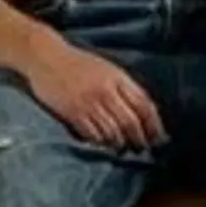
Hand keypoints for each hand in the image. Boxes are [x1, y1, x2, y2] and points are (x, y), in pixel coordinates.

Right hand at [19, 42, 166, 148]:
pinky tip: (102, 144)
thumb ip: (125, 88)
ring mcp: (88, 103)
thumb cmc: (79, 64)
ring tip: (122, 148)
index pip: (144, 105)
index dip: (154, 125)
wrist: (46, 57)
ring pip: (112, 132)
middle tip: (142, 149)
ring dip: (120, 144)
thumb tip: (145, 112)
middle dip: (139, 139)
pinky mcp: (72, 113)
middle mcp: (105, 91)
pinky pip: (92, 135)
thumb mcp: (107, 69)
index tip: (160, 138)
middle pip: (130, 122)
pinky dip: (100, 142)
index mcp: (117, 78)